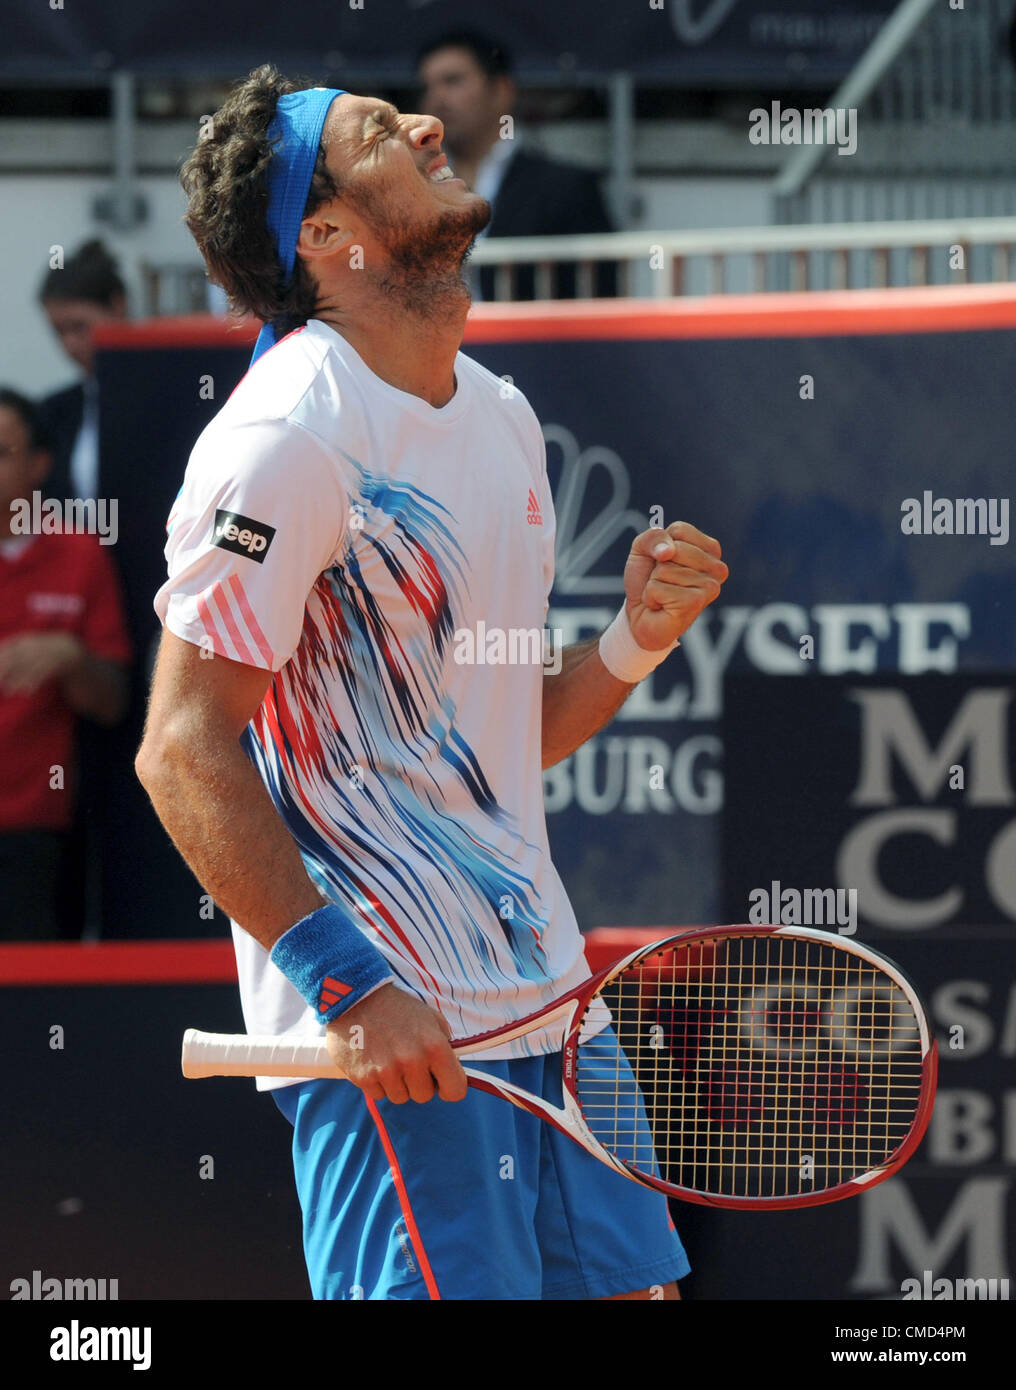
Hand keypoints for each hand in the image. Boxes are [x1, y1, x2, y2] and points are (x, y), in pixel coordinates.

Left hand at [0, 632, 83, 694]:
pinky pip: (49, 670)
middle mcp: (62, 641)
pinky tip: (25, 691)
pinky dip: (34, 680)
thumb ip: (39, 664)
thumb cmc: (80, 684)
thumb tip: (12, 667)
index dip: (6, 652)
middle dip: (8, 664)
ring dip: (18, 676)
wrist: (109, 692)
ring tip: (6, 689)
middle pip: (27, 650)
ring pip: (36, 660)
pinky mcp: (76, 663)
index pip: (24, 641)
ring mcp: (70, 651)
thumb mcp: (58, 670)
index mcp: (57, 640)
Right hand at [325, 982, 468, 1104]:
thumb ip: (446, 1045)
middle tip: (406, 1060)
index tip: (440, 1082)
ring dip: (396, 1083)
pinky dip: (376, 1082)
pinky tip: (372, 1060)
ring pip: (400, 1097)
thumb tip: (452, 1069)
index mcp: (435, 1047)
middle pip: (424, 1096)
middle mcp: (413, 1061)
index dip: (449, 1088)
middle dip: (418, 1082)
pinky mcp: (364, 1077)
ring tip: (388, 1058)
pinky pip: (378, 1094)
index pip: (455, 1090)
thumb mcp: (431, 1018)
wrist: (357, 997)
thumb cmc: (398, 1008)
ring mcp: (387, 1071)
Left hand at [623, 520, 727, 650]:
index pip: (680, 530)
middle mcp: (717, 568)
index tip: (663, 562)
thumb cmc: (646, 582)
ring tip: (663, 596)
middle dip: (657, 567)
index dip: (661, 545)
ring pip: (664, 570)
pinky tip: (661, 606)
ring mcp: (710, 586)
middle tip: (663, 583)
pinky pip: (657, 588)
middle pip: (674, 549)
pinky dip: (650, 597)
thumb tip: (668, 551)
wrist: (641, 618)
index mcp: (709, 550)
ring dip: (653, 584)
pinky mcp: (696, 602)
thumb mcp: (643, 550)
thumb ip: (653, 537)